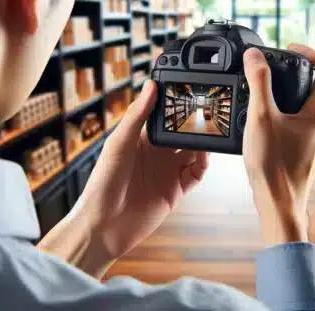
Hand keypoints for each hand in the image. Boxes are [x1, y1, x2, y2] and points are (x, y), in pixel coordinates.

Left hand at [37, 80, 207, 277]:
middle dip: (196, 124)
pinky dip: (203, 166)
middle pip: (182, 133)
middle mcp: (155, 153)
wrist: (104, 227)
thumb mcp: (119, 145)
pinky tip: (204, 159)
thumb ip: (137, 117)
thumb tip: (151, 86)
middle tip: (209, 112)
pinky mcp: (175, 191)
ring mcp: (166, 172)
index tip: (191, 92)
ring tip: (212, 134)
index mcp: (140, 139)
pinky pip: (195, 175)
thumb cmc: (103, 184)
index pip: (164, 116)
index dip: (177, 105)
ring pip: (193, 152)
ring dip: (203, 144)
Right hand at [242, 44, 314, 245]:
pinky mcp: (309, 153)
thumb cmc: (274, 166)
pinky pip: (303, 126)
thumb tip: (255, 55)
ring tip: (265, 97)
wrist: (279, 206)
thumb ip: (259, 83)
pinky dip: (288, 117)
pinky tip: (266, 125)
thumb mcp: (261, 118)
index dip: (310, 52)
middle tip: (271, 71)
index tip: (289, 49)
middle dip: (295, 74)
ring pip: (309, 108)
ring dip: (290, 97)